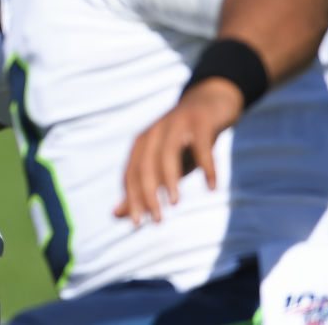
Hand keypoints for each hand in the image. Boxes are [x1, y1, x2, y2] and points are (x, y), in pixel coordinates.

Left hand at [114, 78, 243, 224]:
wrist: (210, 103)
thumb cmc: (183, 141)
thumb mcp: (162, 166)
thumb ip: (140, 189)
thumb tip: (115, 215)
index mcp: (142, 144)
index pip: (131, 174)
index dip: (132, 198)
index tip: (138, 224)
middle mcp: (155, 132)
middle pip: (145, 166)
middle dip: (148, 194)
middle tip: (156, 221)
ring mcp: (176, 124)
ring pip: (167, 153)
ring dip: (169, 179)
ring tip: (174, 203)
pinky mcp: (200, 121)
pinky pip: (201, 145)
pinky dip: (206, 166)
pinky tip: (212, 187)